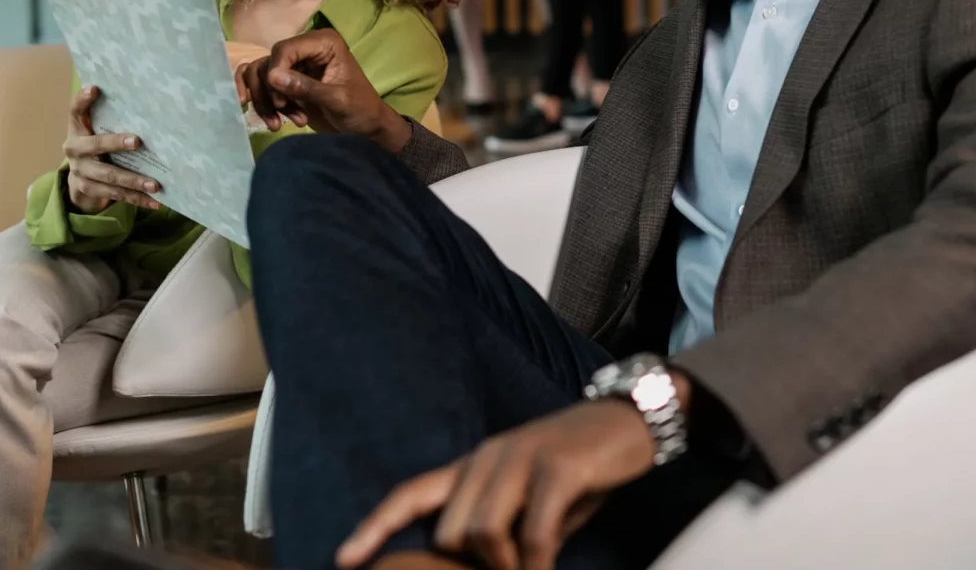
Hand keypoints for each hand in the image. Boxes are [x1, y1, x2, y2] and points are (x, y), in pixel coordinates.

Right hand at [63, 85, 160, 213]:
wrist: (80, 180)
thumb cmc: (97, 147)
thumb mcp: (98, 131)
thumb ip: (111, 119)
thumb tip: (147, 103)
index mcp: (77, 130)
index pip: (75, 111)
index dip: (82, 100)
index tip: (95, 88)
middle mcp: (74, 149)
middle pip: (95, 145)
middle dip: (116, 144)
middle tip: (138, 142)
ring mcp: (80, 172)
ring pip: (108, 177)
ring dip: (133, 181)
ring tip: (155, 185)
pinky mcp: (88, 190)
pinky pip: (115, 196)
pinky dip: (137, 200)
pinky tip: (156, 202)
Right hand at [233, 29, 409, 151]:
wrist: (366, 127)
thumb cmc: (360, 109)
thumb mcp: (336, 100)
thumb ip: (305, 87)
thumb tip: (271, 77)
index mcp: (323, 42)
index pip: (285, 49)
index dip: (275, 71)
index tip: (279, 100)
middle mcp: (306, 48)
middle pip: (267, 63)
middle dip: (268, 92)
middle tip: (281, 113)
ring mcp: (295, 64)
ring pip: (259, 76)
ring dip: (266, 102)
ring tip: (279, 124)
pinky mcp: (288, 81)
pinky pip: (263, 87)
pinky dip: (265, 104)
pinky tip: (276, 122)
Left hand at [338, 393, 676, 569]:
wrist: (632, 420)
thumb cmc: (584, 466)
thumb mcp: (535, 497)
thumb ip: (506, 526)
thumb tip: (490, 568)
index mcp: (477, 462)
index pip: (412, 492)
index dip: (375, 526)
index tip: (343, 558)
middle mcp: (490, 456)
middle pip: (448, 530)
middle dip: (472, 567)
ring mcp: (522, 458)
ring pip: (481, 533)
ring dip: (504, 567)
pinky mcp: (557, 467)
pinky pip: (532, 532)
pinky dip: (537, 562)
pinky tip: (547, 567)